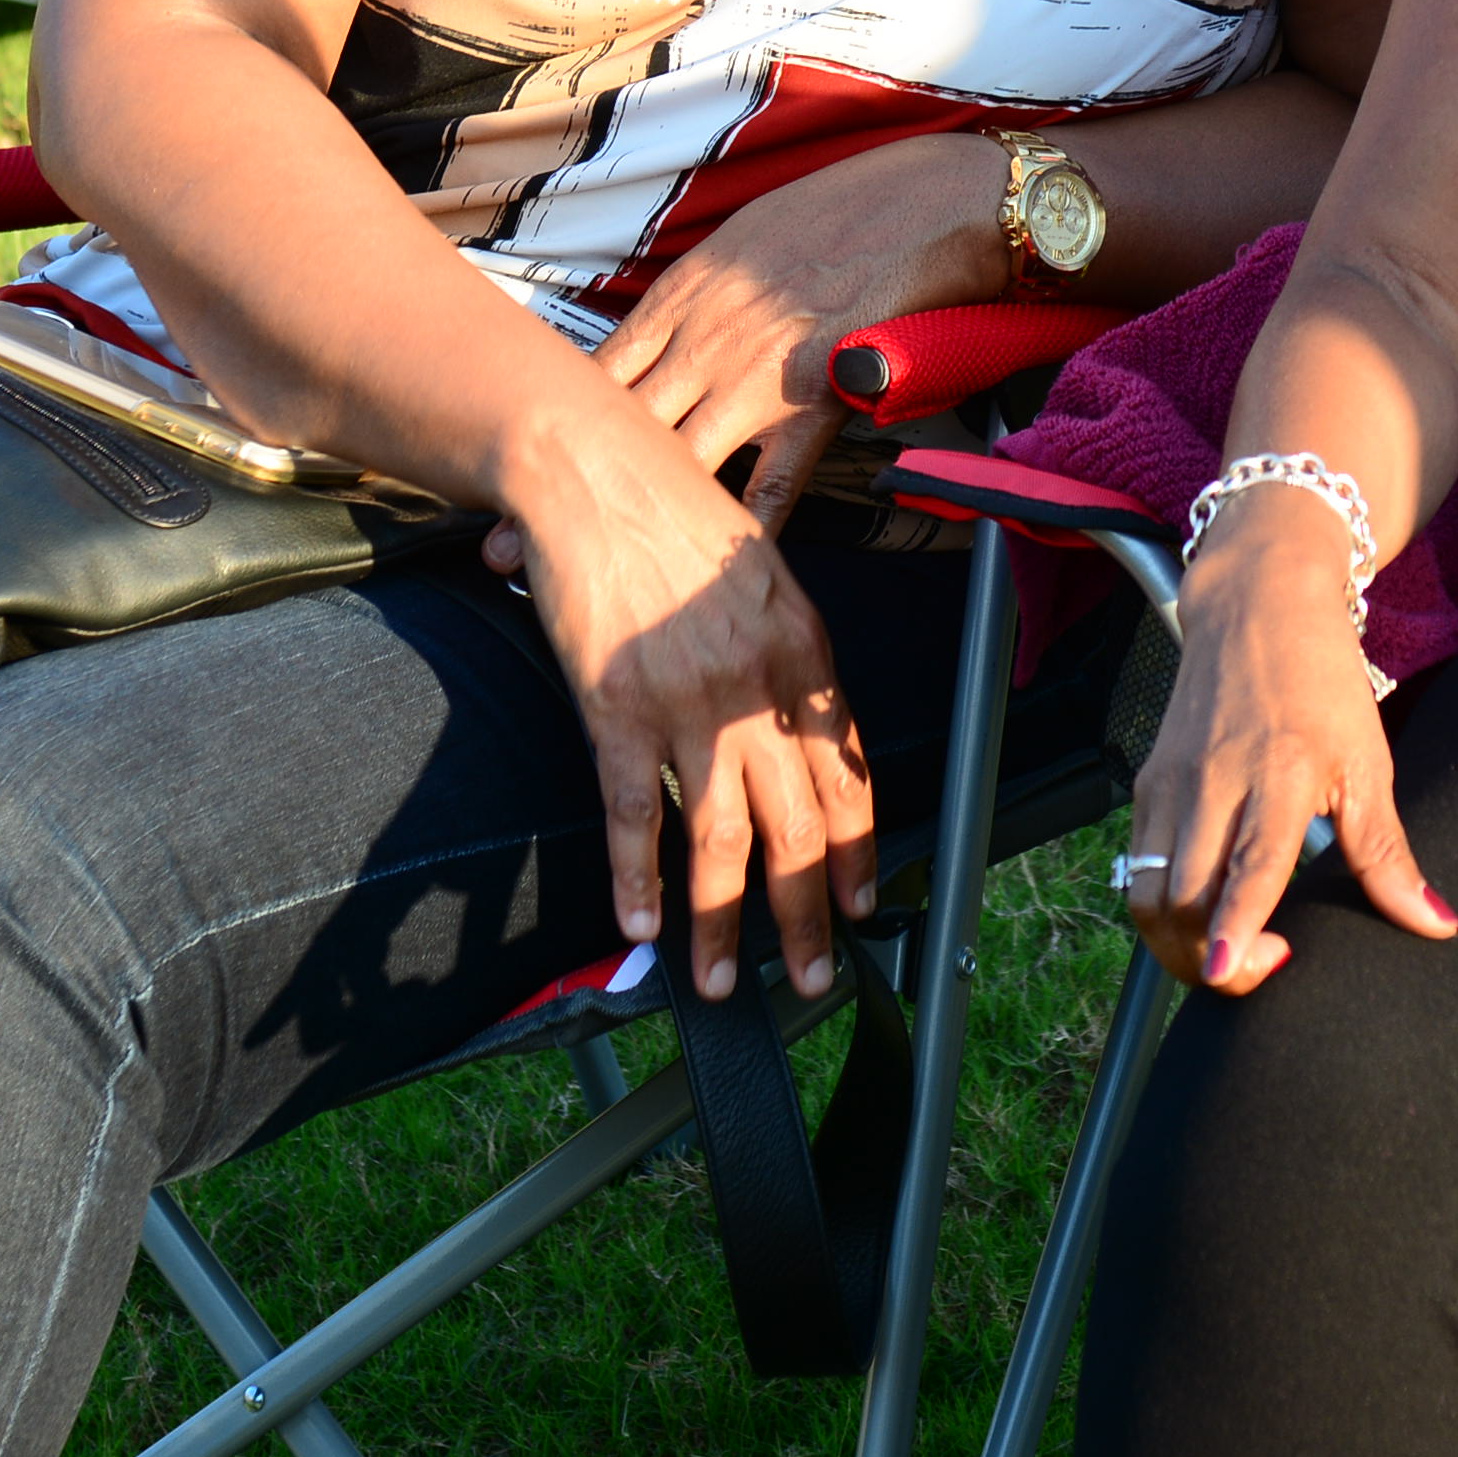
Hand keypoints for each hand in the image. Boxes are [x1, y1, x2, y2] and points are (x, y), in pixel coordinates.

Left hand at [484, 130, 1004, 560]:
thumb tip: (670, 332)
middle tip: (496, 551)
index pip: (590, 375)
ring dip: (626, 528)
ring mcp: (751, 377)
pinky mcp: (811, 406)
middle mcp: (699, 341)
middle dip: (551, 493)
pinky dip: (738, 537)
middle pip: (606, 431)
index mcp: (679, 296)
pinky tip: (711, 581)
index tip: (499, 473)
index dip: (542, 431)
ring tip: (579, 584)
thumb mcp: (744, 240)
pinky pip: (766, 489)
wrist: (926, 201)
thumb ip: (700, 295)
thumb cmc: (843, 209)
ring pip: (669, 467)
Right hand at [504, 437, 881, 1000]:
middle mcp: (759, 689)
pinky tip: (642, 926)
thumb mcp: (761, 580)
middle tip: (811, 978)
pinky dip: (637, 879)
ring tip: (720, 983)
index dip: (858, 853)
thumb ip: (784, 658)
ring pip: (720, 842)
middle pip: (798, 828)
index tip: (861, 906)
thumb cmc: (674, 514)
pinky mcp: (617, 708)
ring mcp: (689, 704)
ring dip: (723, 926)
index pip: (849, 776)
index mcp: (806, 653)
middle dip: (808, 918)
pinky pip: (632, 815)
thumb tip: (797, 728)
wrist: (596, 473)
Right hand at [1123, 491, 1457, 995]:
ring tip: (1225, 955)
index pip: (1251, 863)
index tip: (1224, 970)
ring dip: (1176, 945)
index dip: (1234, 924)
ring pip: (1149, 891)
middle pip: (1186, 896)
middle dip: (1210, 958)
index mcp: (1282, 773)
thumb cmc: (1323, 685)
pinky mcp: (1147, 784)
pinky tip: (1200, 916)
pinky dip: (1160, 909)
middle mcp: (1215, 780)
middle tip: (1262, 967)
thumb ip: (1389, 855)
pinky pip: (1139, 867)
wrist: (1257, 606)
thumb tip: (1437, 926)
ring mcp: (1172, 782)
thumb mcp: (1369, 765)